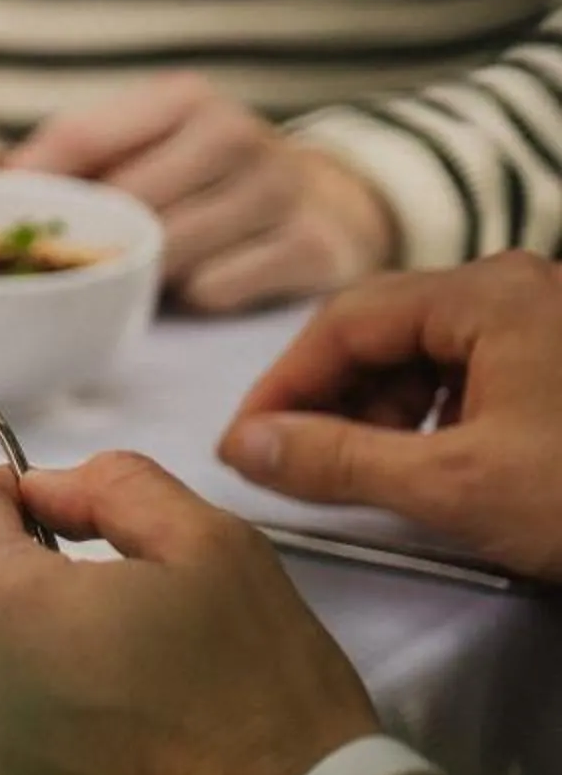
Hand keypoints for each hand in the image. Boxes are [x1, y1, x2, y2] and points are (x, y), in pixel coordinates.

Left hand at [3, 73, 395, 312]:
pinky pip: (215, 290)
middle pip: (123, 203)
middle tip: (60, 268)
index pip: (80, 136)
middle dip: (88, 241)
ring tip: (141, 273)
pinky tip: (201, 285)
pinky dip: (195, 298)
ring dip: (142, 275)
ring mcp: (280, 189)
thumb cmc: (206, 179)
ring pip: (167, 251)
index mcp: (182, 98)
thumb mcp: (147, 145)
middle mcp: (235, 133)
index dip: (30, 184)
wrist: (334, 202)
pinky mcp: (313, 247)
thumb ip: (70, 158)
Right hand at [219, 253, 561, 581]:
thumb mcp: (456, 487)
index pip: (343, 322)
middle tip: (289, 465)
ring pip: (426, 354)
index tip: (243, 447)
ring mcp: (547, 322)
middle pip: (384, 331)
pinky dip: (431, 419)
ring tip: (357, 476)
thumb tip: (247, 449)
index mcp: (489, 294)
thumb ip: (337, 462)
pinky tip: (425, 468)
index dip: (280, 388)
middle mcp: (519, 288)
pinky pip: (472, 373)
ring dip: (378, 414)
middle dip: (328, 401)